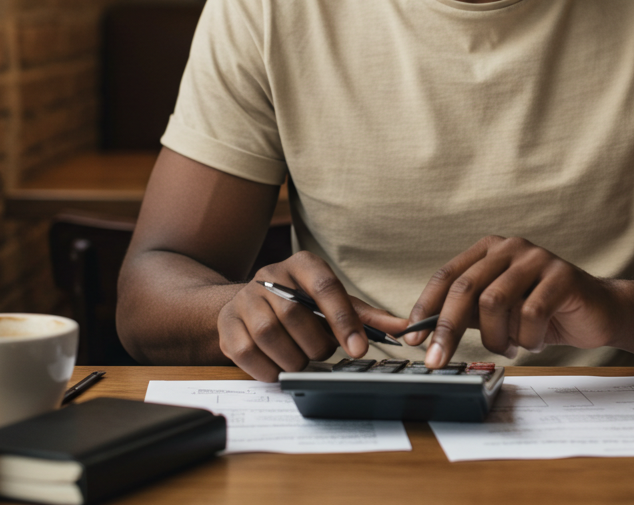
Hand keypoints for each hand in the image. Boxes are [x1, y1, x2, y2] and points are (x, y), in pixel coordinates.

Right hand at [217, 252, 407, 380]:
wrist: (248, 306)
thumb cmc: (301, 305)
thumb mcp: (335, 304)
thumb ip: (367, 317)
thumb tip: (406, 328)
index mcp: (303, 265)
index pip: (326, 287)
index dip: (343, 321)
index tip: (359, 350)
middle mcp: (271, 276)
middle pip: (295, 314)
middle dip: (316, 344)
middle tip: (323, 354)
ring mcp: (245, 299)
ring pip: (269, 334)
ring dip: (293, 358)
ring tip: (303, 361)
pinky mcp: (227, 325)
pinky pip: (246, 352)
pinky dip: (267, 369)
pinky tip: (280, 368)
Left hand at [404, 236, 624, 367]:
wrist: (598, 312)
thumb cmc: (543, 312)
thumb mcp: (498, 313)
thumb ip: (466, 315)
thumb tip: (421, 331)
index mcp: (490, 250)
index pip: (447, 276)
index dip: (426, 307)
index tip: (414, 339)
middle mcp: (511, 247)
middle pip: (466, 288)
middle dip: (447, 329)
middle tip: (437, 360)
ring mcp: (537, 258)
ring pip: (495, 303)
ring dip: (498, 337)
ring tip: (511, 347)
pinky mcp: (562, 276)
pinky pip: (530, 315)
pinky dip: (527, 338)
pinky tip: (535, 341)